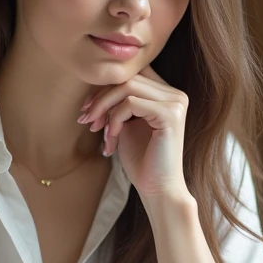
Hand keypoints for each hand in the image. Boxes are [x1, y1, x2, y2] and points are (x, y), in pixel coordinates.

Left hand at [79, 67, 189, 198]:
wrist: (158, 189)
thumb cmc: (141, 160)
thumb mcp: (126, 124)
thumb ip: (119, 102)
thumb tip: (95, 85)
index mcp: (168, 94)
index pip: (133, 73)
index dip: (107, 86)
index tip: (88, 109)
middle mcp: (176, 95)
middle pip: (128, 77)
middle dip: (100, 98)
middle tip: (86, 120)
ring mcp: (176, 103)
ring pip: (127, 87)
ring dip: (105, 109)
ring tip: (96, 131)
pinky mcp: (171, 115)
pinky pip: (131, 104)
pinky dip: (114, 120)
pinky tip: (111, 140)